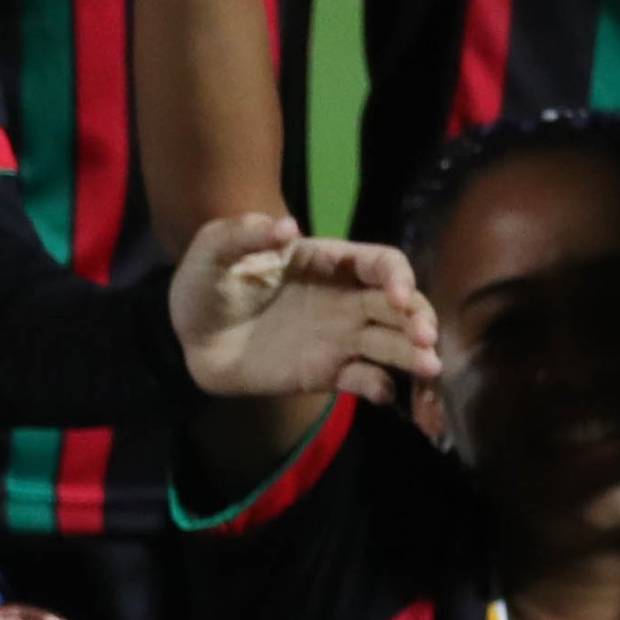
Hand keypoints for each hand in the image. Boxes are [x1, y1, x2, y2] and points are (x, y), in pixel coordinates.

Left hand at [173, 213, 438, 403]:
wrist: (189, 338)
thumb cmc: (207, 285)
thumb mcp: (214, 250)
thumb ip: (244, 234)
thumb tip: (286, 228)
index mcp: (332, 262)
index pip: (382, 263)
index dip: (397, 276)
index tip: (395, 294)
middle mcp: (347, 299)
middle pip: (399, 305)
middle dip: (419, 318)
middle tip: (425, 338)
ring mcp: (340, 337)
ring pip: (391, 343)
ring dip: (413, 355)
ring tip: (429, 368)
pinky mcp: (325, 372)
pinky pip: (362, 378)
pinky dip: (377, 386)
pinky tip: (382, 392)